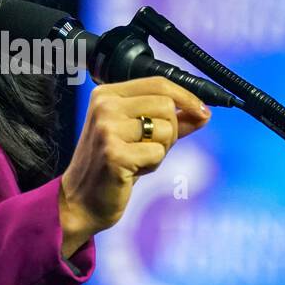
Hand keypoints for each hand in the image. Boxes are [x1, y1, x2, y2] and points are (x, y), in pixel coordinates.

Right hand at [58, 76, 211, 257]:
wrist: (81, 201)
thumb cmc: (110, 166)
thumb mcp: (139, 136)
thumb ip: (170, 121)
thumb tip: (204, 113)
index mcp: (107, 95)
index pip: (158, 84)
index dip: (186, 97)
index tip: (203, 112)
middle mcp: (105, 106)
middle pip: (166, 105)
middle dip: (170, 131)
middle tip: (151, 149)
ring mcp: (107, 129)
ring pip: (165, 129)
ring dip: (161, 150)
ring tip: (138, 160)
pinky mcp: (114, 153)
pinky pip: (157, 153)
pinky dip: (152, 165)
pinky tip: (132, 171)